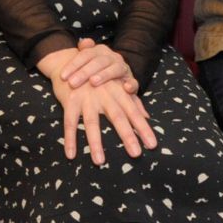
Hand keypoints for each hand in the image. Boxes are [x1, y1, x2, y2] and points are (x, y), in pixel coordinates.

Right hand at [39, 53, 156, 163]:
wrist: (70, 62)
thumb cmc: (97, 78)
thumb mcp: (116, 86)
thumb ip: (132, 101)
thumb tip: (147, 116)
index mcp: (118, 91)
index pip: (133, 112)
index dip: (143, 127)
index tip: (152, 144)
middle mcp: (104, 94)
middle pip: (117, 117)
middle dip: (127, 135)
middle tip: (136, 154)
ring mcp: (87, 97)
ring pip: (91, 122)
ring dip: (95, 142)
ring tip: (99, 161)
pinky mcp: (70, 100)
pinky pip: (69, 122)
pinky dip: (70, 139)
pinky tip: (71, 155)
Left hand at [58, 38, 136, 92]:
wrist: (118, 74)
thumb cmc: (96, 69)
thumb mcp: (89, 58)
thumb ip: (84, 50)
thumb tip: (83, 43)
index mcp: (100, 51)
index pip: (85, 54)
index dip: (73, 64)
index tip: (62, 76)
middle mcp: (112, 57)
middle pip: (98, 62)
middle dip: (84, 72)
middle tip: (72, 83)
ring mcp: (122, 68)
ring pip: (114, 69)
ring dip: (104, 75)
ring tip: (93, 82)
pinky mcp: (131, 80)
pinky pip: (133, 82)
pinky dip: (131, 84)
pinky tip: (125, 88)